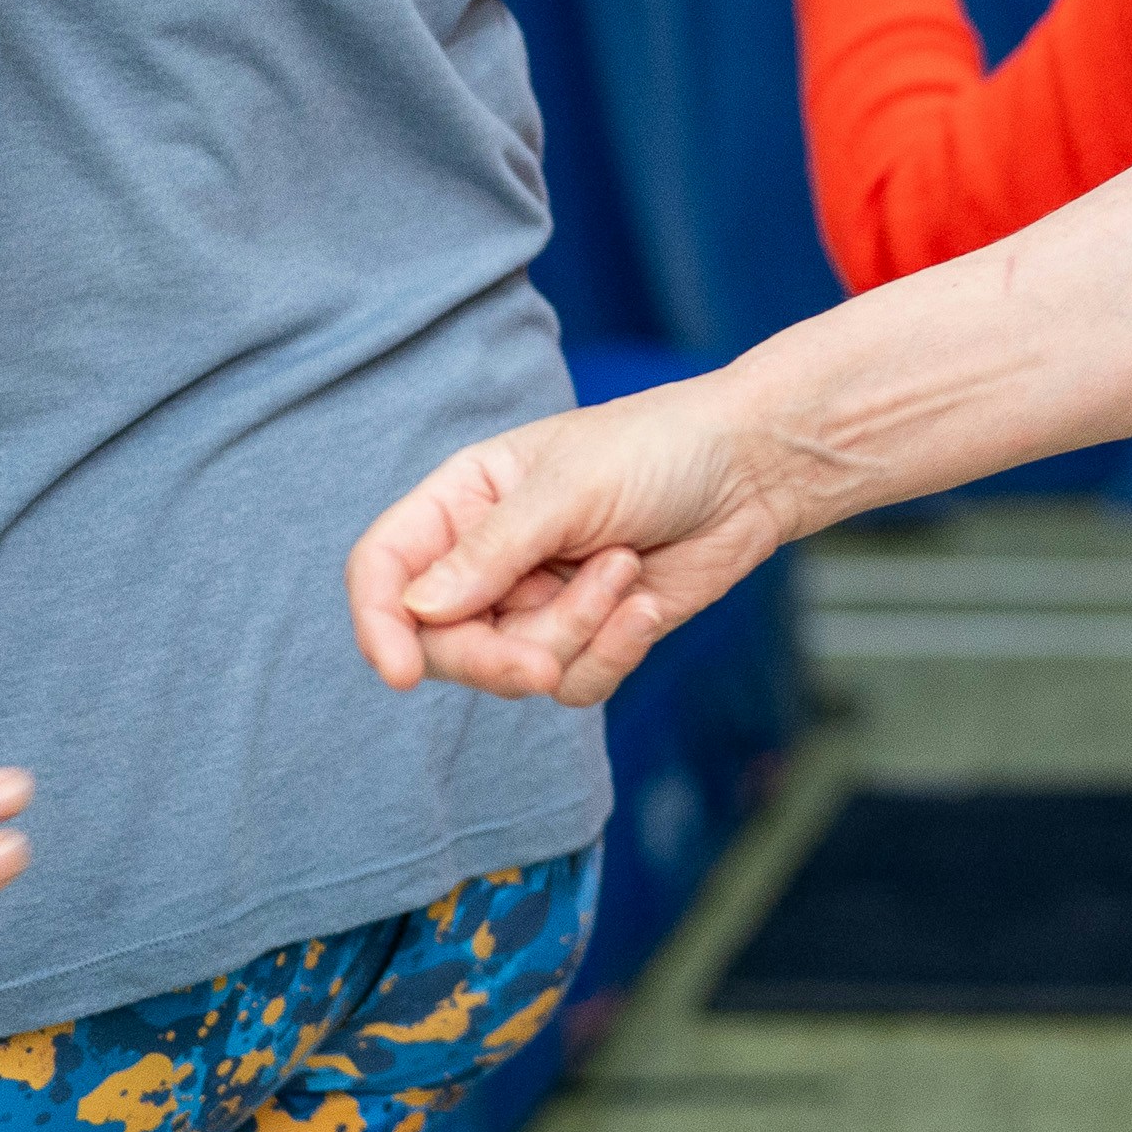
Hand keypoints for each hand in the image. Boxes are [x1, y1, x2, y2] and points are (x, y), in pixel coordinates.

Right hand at [346, 370, 797, 707]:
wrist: (753, 468)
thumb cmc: (658, 449)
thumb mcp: (568, 488)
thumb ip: (491, 551)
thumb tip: (417, 612)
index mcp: (462, 501)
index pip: (384, 570)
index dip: (378, 625)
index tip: (398, 674)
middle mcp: (488, 558)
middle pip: (442, 643)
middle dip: (493, 658)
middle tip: (538, 664)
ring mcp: (538, 601)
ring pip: (514, 669)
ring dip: (573, 633)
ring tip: (624, 568)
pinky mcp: (591, 636)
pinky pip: (575, 682)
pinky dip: (611, 651)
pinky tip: (646, 602)